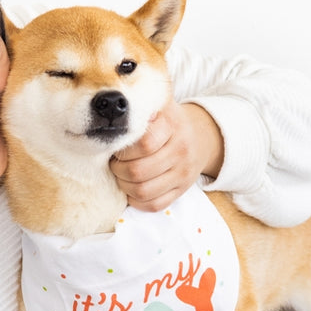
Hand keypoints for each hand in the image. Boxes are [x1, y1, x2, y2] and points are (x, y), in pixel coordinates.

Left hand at [109, 97, 223, 212]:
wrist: (200, 137)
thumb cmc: (167, 121)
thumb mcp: (158, 106)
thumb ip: (138, 108)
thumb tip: (111, 109)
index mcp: (172, 125)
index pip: (143, 143)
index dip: (123, 149)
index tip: (116, 147)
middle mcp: (181, 150)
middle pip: (139, 170)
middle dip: (118, 169)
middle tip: (114, 163)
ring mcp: (183, 173)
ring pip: (144, 191)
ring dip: (125, 186)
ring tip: (121, 176)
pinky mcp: (182, 190)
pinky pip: (155, 205)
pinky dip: (137, 201)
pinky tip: (133, 189)